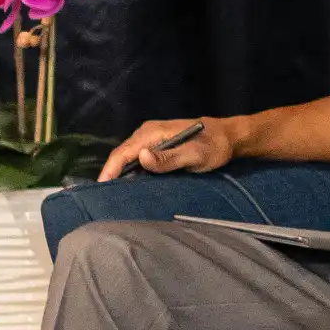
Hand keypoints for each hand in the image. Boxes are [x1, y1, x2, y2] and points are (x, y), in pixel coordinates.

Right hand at [100, 117, 231, 181]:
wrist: (228, 137)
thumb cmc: (214, 146)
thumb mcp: (194, 155)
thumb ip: (168, 158)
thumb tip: (141, 157)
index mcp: (152, 132)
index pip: (123, 152)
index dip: (110, 170)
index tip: (101, 188)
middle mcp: (147, 133)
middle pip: (122, 155)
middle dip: (111, 174)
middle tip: (103, 197)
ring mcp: (151, 138)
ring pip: (128, 157)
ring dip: (120, 173)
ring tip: (112, 194)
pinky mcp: (157, 145)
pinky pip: (138, 159)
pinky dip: (131, 171)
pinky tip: (128, 185)